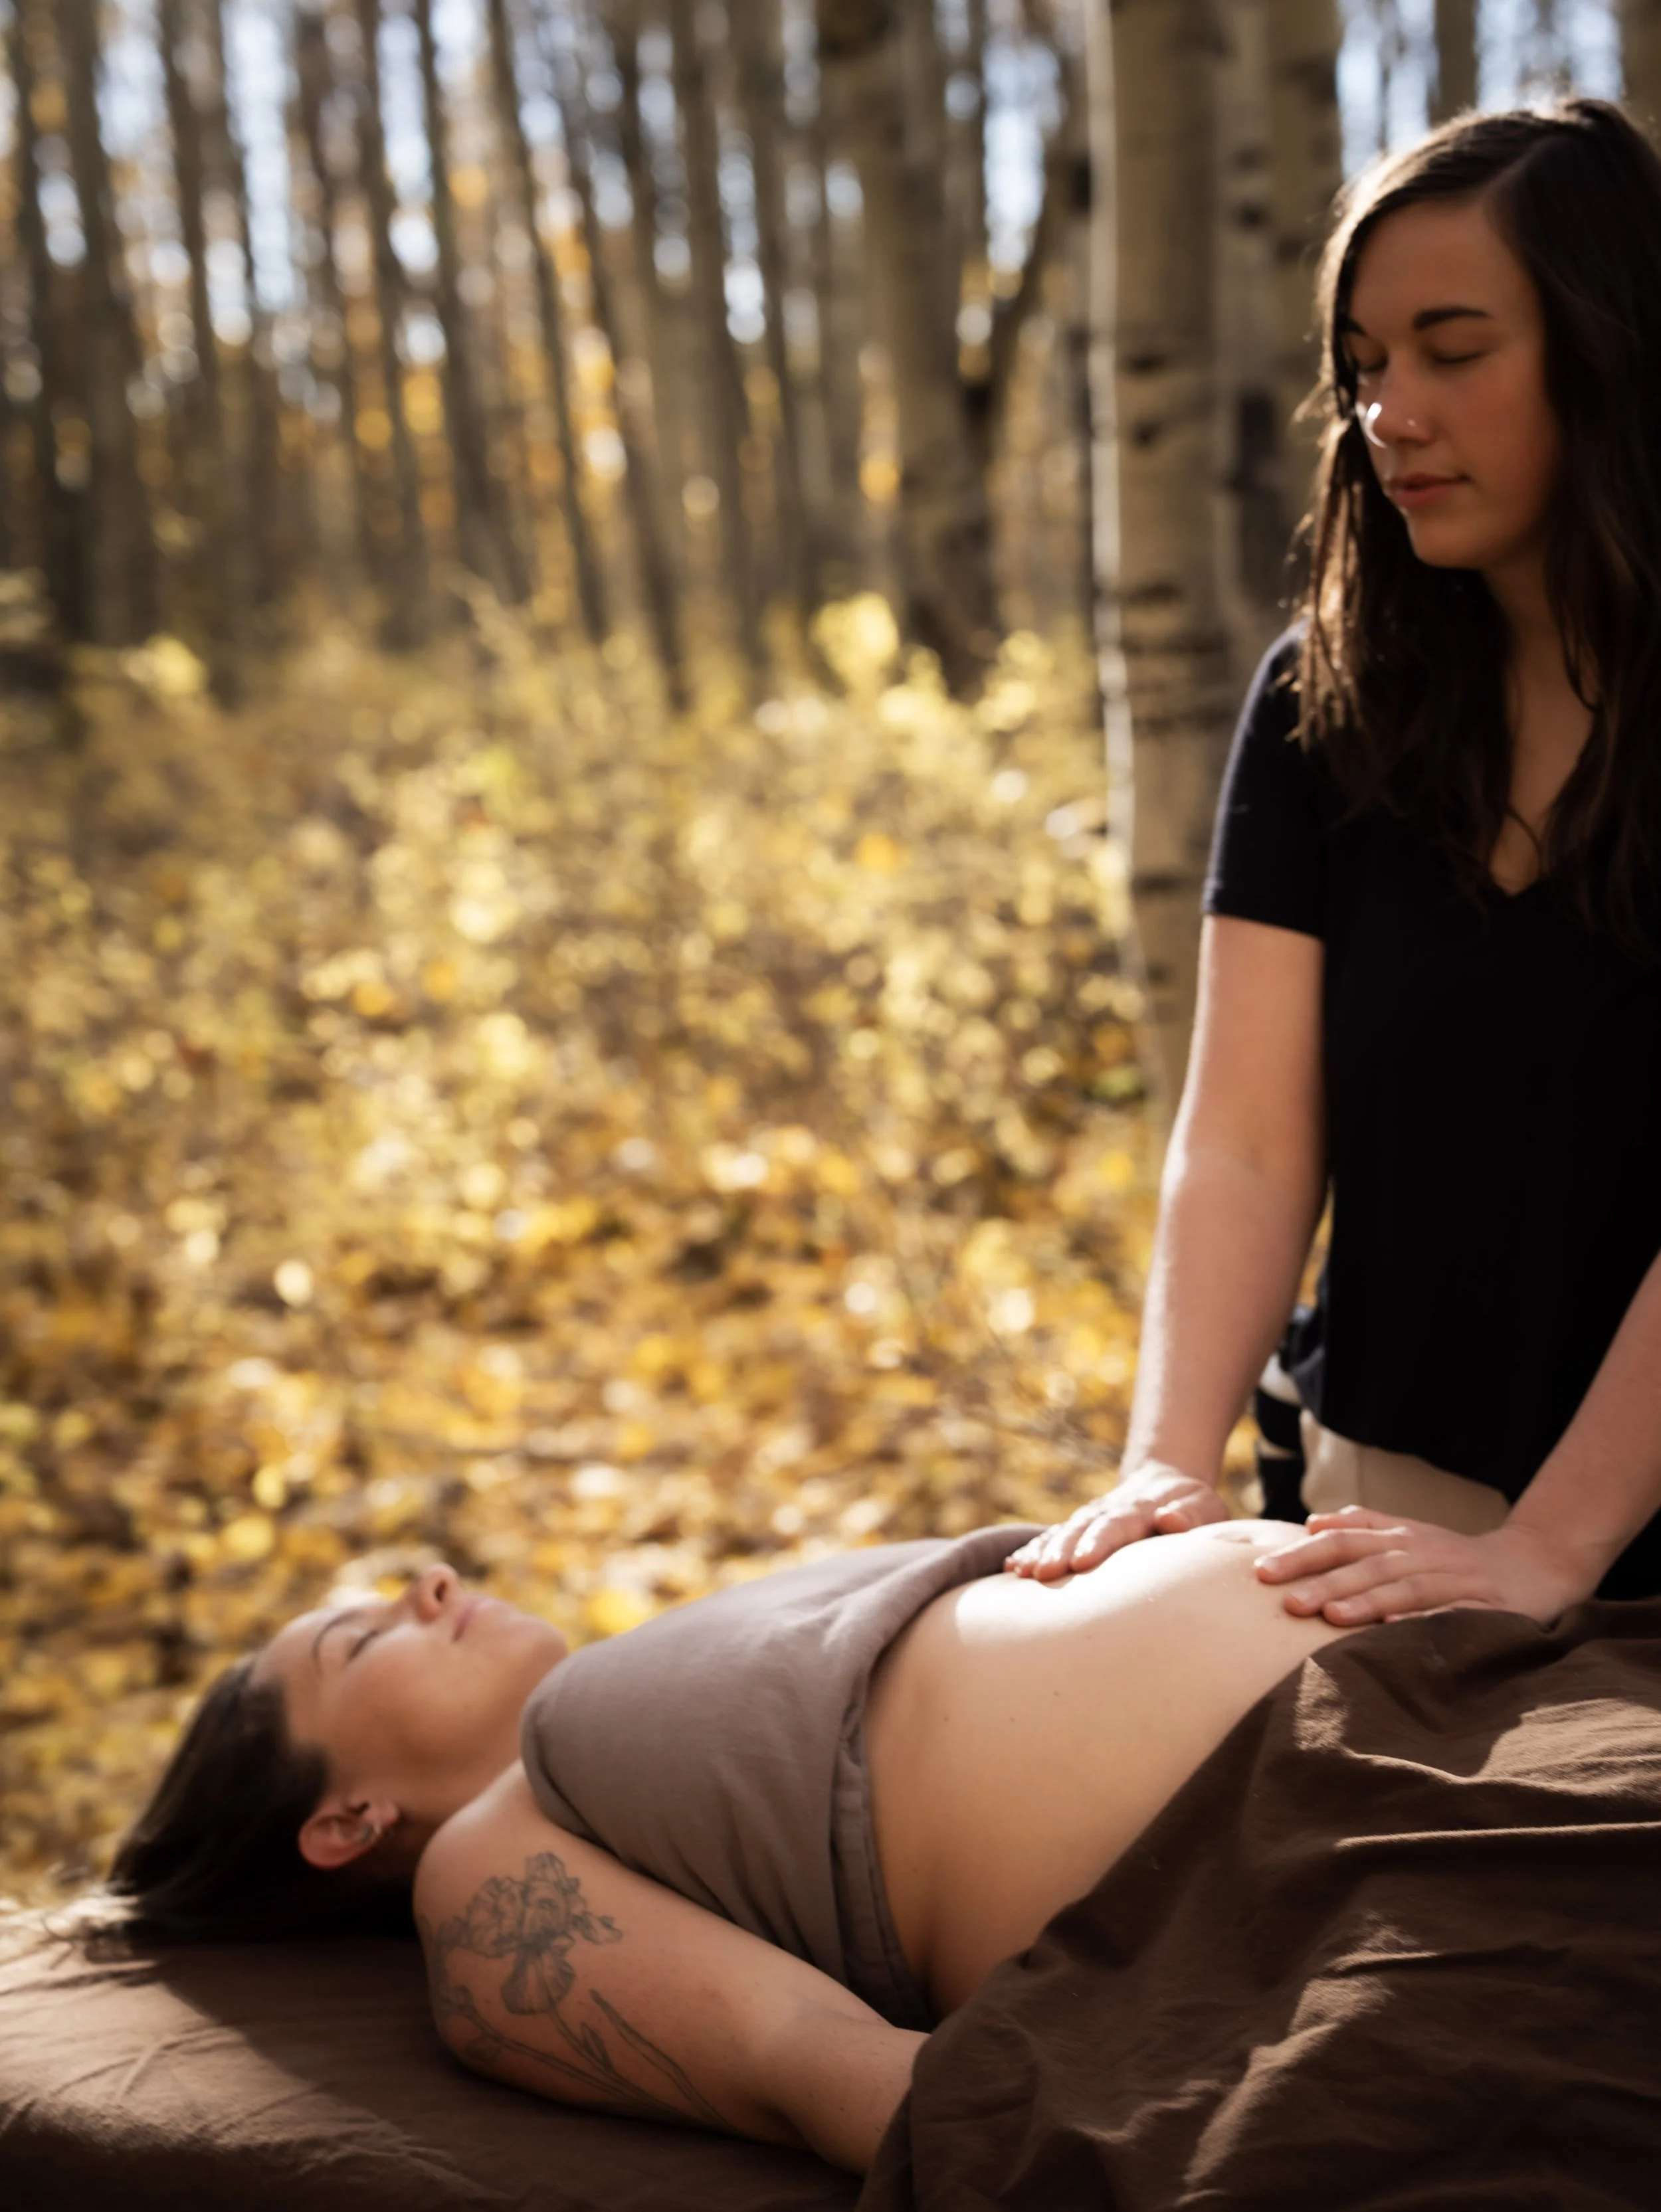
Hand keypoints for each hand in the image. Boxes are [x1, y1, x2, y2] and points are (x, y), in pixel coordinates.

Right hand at [1005, 1461, 1226, 1579]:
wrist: (1168, 1483)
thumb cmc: (1193, 1507)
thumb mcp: (1204, 1507)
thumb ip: (1190, 1516)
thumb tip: (1170, 1519)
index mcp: (1140, 1510)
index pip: (1116, 1526)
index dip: (1098, 1544)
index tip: (1082, 1563)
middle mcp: (1107, 1512)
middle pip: (1080, 1530)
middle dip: (1059, 1551)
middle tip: (1043, 1573)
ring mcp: (1088, 1519)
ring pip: (1061, 1533)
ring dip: (1040, 1551)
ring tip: (1021, 1572)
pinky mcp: (1078, 1529)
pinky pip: (1051, 1538)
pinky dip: (1032, 1550)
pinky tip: (1013, 1568)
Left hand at [1252, 1506, 1595, 1626]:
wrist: (1537, 1563)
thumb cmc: (1460, 1557)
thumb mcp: (1412, 1535)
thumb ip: (1366, 1526)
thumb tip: (1313, 1523)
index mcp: (1400, 1538)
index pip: (1342, 1541)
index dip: (1301, 1555)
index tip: (1259, 1571)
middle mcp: (1421, 1553)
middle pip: (1365, 1563)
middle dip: (1322, 1581)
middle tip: (1283, 1600)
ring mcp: (1454, 1578)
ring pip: (1403, 1586)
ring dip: (1365, 1601)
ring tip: (1329, 1616)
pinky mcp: (1485, 1606)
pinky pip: (1451, 1614)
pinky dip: (1423, 1621)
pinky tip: (1396, 1630)